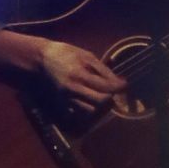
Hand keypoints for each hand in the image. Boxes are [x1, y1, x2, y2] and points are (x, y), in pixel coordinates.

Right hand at [0, 30, 126, 111]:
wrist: (43, 58)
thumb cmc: (67, 53)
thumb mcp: (87, 56)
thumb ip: (104, 71)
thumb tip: (120, 82)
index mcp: (79, 75)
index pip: (105, 87)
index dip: (119, 87)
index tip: (125, 84)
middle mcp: (72, 90)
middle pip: (100, 102)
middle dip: (110, 98)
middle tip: (114, 91)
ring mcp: (66, 99)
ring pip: (90, 111)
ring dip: (100, 106)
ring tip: (103, 95)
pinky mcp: (62, 104)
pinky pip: (79, 114)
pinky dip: (88, 110)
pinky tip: (90, 100)